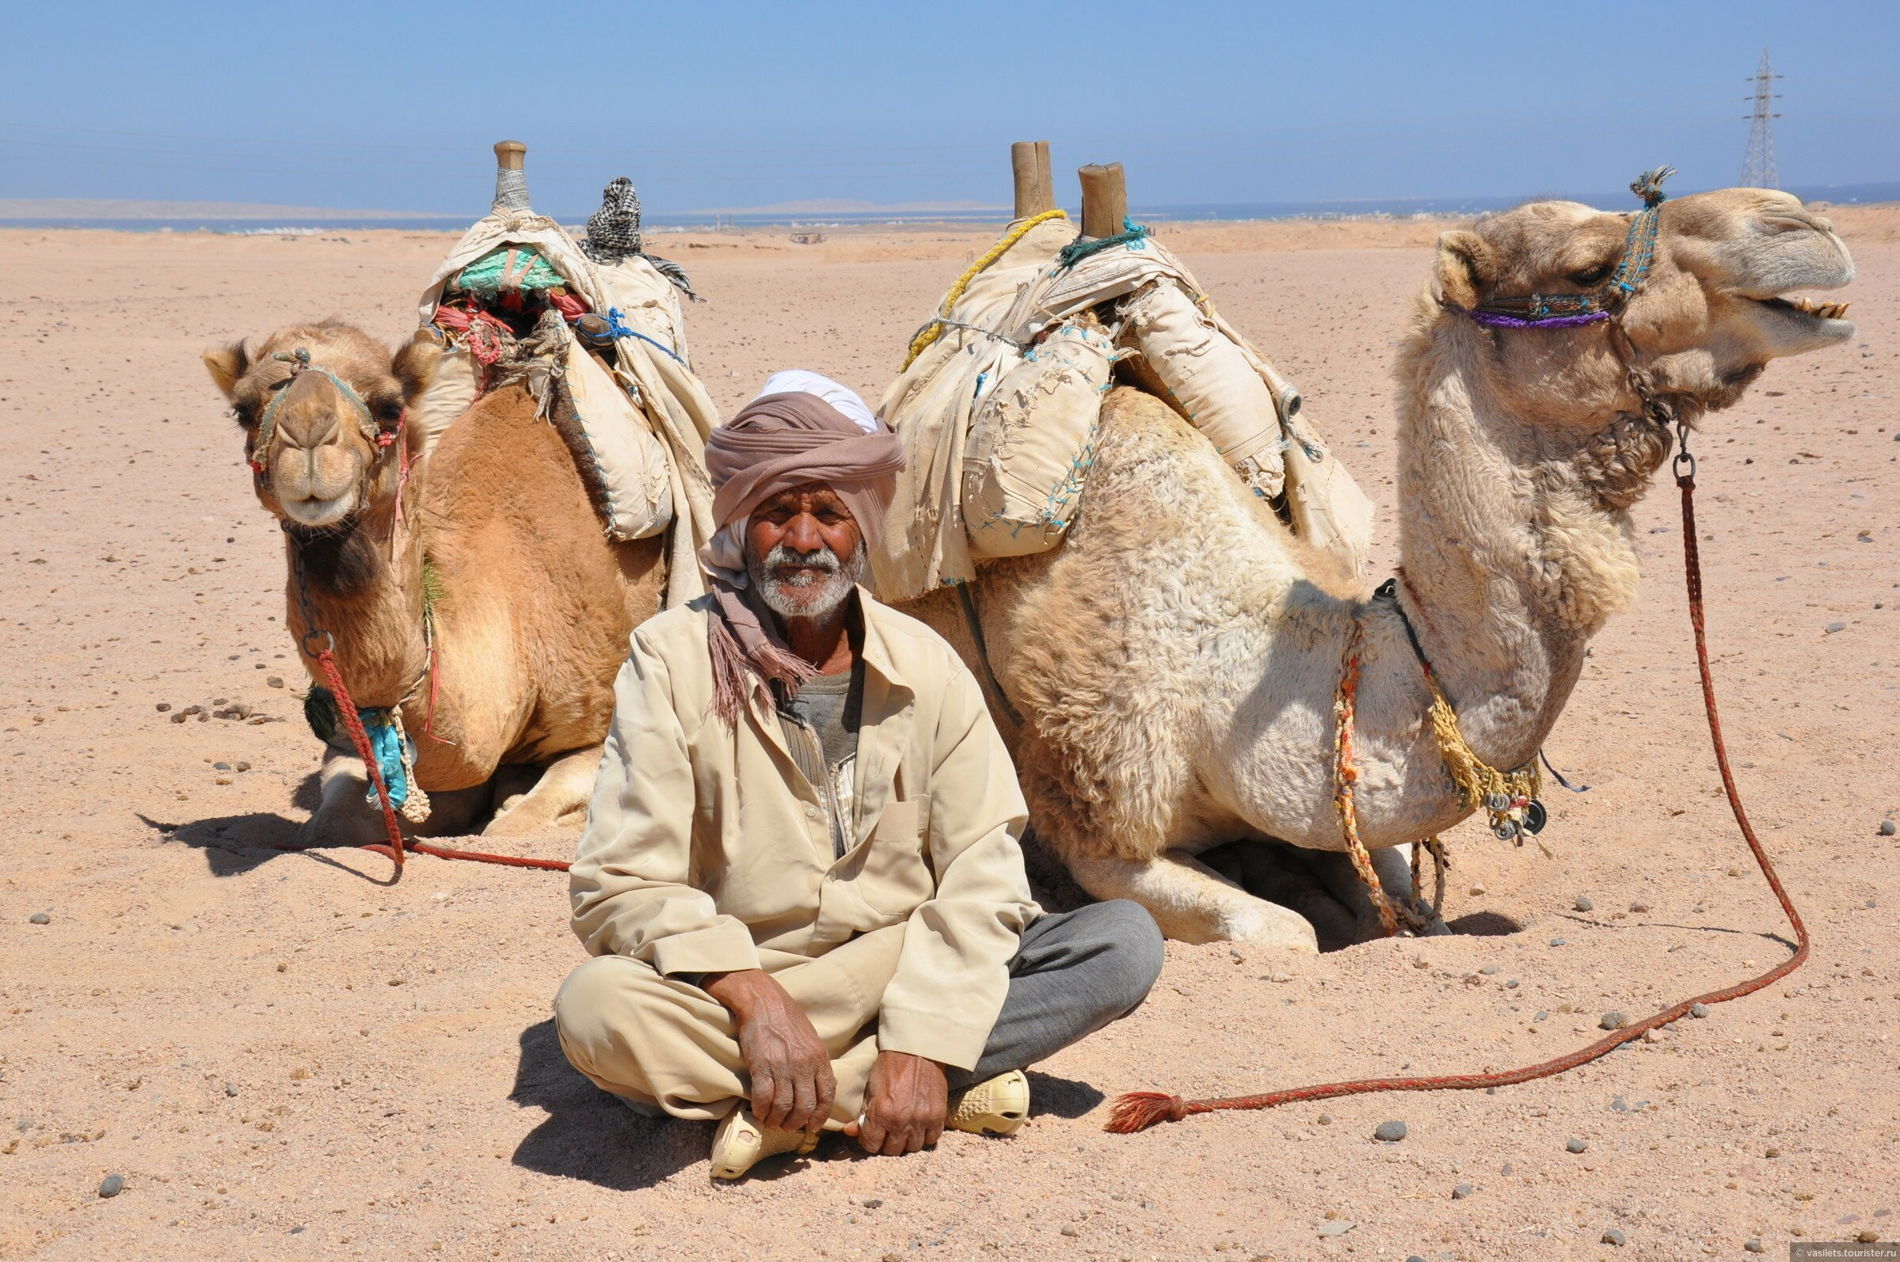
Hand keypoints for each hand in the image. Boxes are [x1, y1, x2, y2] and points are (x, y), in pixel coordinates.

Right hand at [702, 969, 835, 1133]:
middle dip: (796, 1122)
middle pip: (805, 1106)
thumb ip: (815, 1062)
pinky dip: (761, 1110)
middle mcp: (804, 1064)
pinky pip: (763, 1098)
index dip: (820, 1116)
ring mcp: (783, 1066)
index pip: (826, 1095)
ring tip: (772, 1121)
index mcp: (819, 1057)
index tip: (813, 1126)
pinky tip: (759, 1111)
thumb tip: (817, 1087)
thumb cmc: (787, 1018)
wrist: (763, 1000)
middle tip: (788, 1126)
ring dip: (777, 1119)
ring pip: (784, 1106)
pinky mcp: (761, 1065)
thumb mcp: (811, 1039)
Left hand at [843, 1051, 946, 1155]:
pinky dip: (926, 1135)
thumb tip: (851, 1132)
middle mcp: (901, 1121)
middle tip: (889, 1131)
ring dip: (907, 1140)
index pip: (871, 1145)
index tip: (872, 1134)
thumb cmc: (890, 1066)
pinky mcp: (938, 1115)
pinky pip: (932, 1139)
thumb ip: (863, 1113)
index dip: (870, 1140)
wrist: (917, 1049)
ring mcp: (921, 1120)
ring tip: (905, 1128)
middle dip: (888, 1142)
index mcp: (881, 1113)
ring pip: (913, 1148)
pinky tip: (921, 1125)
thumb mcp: (871, 1088)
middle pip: (892, 1150)